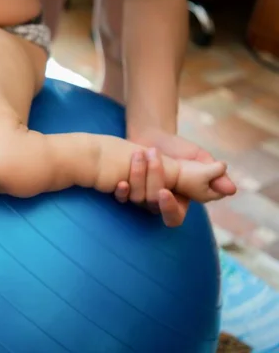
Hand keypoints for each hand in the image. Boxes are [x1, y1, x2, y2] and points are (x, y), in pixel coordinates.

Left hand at [114, 129, 236, 226]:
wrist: (153, 135)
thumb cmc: (179, 149)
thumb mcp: (199, 159)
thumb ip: (213, 174)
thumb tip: (231, 189)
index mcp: (178, 201)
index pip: (173, 218)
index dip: (169, 208)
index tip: (164, 192)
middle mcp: (158, 204)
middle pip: (153, 204)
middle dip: (153, 179)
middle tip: (154, 157)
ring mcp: (141, 198)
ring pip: (137, 198)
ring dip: (138, 175)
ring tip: (141, 152)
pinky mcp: (126, 190)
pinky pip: (122, 198)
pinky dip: (121, 191)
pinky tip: (120, 182)